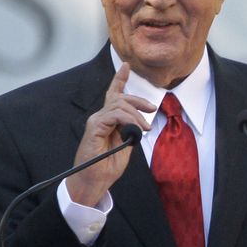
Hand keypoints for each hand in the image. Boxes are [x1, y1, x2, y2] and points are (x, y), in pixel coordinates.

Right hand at [65, 63, 154, 206]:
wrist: (94, 181)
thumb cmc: (107, 166)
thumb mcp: (125, 146)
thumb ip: (130, 132)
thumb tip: (139, 124)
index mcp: (107, 120)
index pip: (113, 95)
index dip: (119, 79)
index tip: (126, 66)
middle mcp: (100, 117)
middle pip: (119, 98)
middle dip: (138, 100)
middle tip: (152, 109)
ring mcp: (96, 121)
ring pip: (119, 105)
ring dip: (136, 115)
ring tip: (144, 128)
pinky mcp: (95, 128)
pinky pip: (114, 115)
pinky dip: (128, 119)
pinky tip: (136, 128)